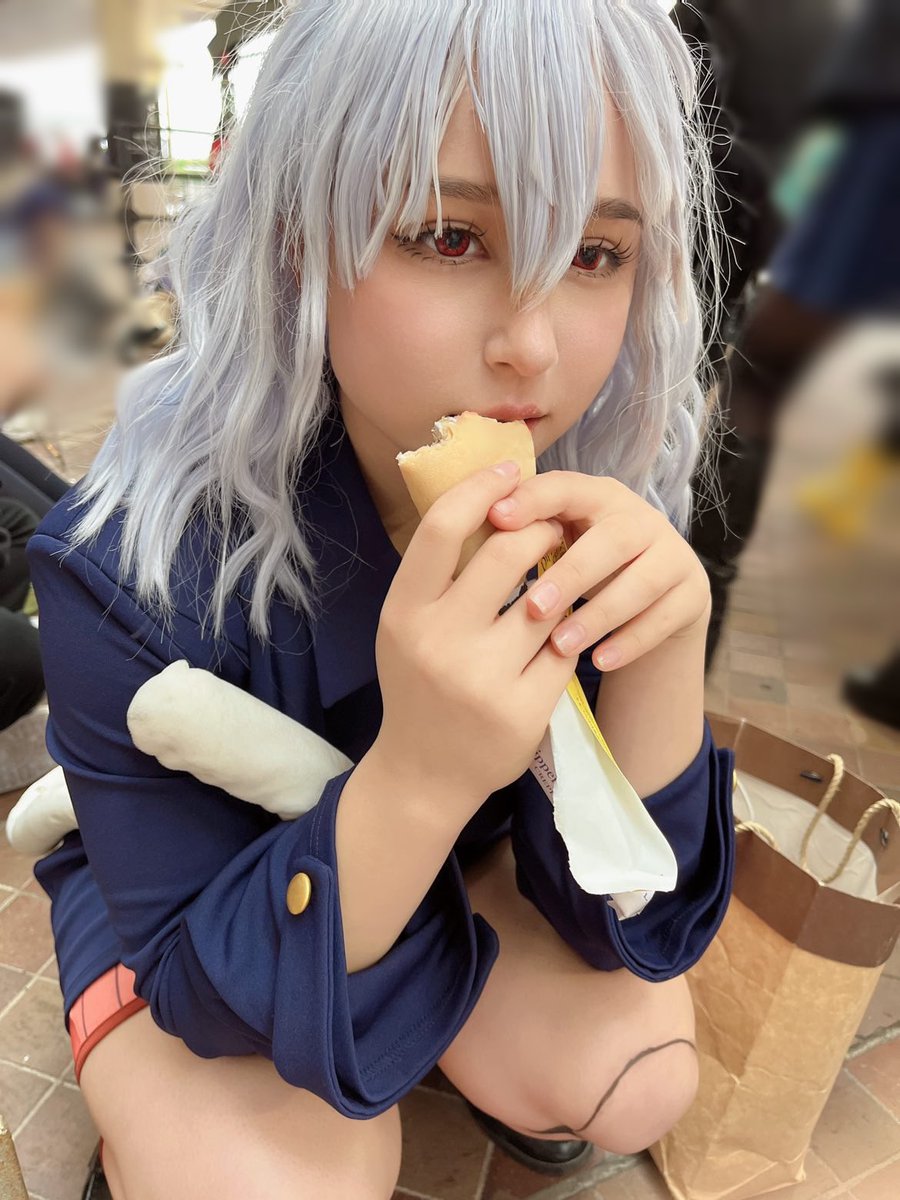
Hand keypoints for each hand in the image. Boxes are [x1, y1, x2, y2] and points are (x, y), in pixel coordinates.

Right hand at [374, 462, 574, 810]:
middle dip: (539, 530)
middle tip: (551, 528)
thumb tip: (486, 497)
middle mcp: (438, 641)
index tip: (508, 472)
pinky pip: (564, 647)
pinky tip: (561, 630)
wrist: (425, 774)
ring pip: (546, 599)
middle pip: (506, 552)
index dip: (481, 489)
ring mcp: (483, 678)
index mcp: (403, 612)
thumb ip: (437, 575)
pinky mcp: (524, 709)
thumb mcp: (406, 627)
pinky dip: (567, 632)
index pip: (443, 527)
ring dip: (561, 578)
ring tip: (561, 575)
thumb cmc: (417, 685)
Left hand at [487, 472, 710, 671]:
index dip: (532, 500)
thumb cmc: (584, 569)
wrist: (653, 599)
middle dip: (570, 574)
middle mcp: (640, 517)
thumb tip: (474, 536)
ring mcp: (673, 553)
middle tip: (533, 607)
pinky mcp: (693, 591)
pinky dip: (630, 642)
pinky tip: (600, 661)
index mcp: (596, 496)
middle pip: (610, 540)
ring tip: (560, 646)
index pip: (565, 487)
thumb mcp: (557, 547)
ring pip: (641, 582)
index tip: (496, 520)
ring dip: (598, 615)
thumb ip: (524, 536)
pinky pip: (664, 618)